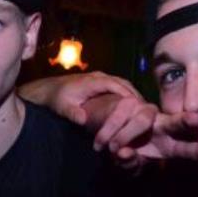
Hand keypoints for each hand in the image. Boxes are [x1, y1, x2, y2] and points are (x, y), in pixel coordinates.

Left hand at [19, 72, 141, 126]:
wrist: (49, 90)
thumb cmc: (57, 99)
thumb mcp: (62, 107)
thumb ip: (72, 113)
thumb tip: (82, 120)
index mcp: (93, 82)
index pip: (116, 86)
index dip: (129, 96)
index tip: (140, 107)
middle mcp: (100, 77)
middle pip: (124, 84)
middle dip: (136, 96)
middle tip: (148, 110)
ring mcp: (101, 79)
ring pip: (123, 84)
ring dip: (134, 95)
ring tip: (144, 110)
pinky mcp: (101, 83)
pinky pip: (119, 87)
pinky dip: (127, 95)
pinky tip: (133, 108)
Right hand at [87, 97, 197, 169]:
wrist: (106, 134)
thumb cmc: (125, 152)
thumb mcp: (128, 165)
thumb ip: (129, 164)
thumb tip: (124, 153)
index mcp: (168, 146)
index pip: (186, 149)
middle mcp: (162, 126)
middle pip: (177, 122)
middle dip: (186, 122)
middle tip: (196, 121)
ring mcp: (148, 112)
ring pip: (142, 120)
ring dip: (123, 137)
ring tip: (111, 148)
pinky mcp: (130, 101)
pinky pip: (120, 114)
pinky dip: (108, 131)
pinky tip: (102, 141)